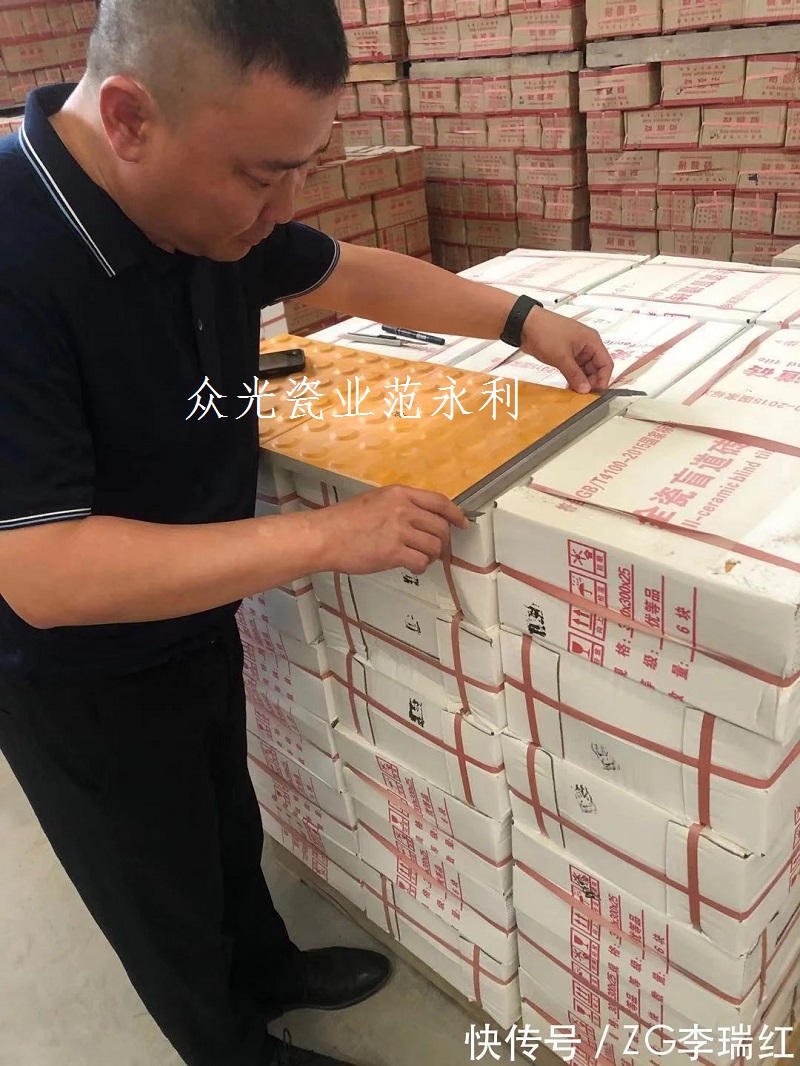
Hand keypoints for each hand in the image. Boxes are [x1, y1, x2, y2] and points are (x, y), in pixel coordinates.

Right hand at [314, 485, 468, 576]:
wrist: (324, 536)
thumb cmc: (342, 521)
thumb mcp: (375, 500)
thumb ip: (399, 505)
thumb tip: (419, 518)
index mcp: (399, 494)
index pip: (439, 501)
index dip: (455, 514)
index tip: (461, 523)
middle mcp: (403, 509)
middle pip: (441, 526)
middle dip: (442, 541)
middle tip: (434, 548)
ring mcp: (399, 530)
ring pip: (434, 546)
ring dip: (431, 555)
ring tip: (418, 558)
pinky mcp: (394, 552)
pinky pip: (421, 561)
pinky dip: (420, 567)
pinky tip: (410, 566)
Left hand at [520, 308, 613, 393]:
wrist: (525, 324)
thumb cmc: (546, 332)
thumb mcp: (561, 356)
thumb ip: (575, 375)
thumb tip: (585, 390)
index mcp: (592, 341)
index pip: (606, 364)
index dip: (603, 379)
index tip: (596, 393)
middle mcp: (587, 345)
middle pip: (596, 368)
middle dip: (591, 382)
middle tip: (583, 396)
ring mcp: (576, 350)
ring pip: (585, 370)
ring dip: (581, 381)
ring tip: (574, 394)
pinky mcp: (565, 354)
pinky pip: (574, 369)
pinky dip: (573, 378)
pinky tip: (568, 387)